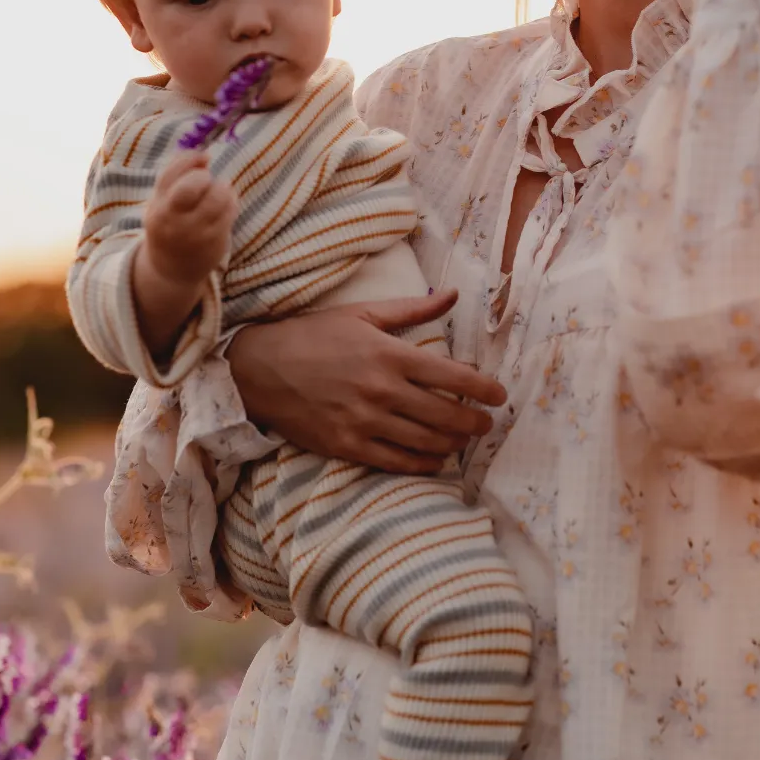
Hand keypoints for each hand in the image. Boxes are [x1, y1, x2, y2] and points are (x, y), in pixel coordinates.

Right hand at [143, 151, 235, 285]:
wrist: (171, 270)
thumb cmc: (170, 227)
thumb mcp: (163, 203)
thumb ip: (177, 178)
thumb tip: (205, 155)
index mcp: (158, 206)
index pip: (170, 173)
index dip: (190, 159)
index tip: (203, 158)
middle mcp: (173, 218)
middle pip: (193, 184)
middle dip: (204, 176)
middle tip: (207, 181)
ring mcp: (195, 231)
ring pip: (217, 196)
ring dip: (223, 188)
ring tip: (221, 191)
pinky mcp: (214, 240)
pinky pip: (230, 211)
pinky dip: (232, 202)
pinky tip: (227, 205)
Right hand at [226, 289, 507, 473]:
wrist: (259, 368)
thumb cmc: (313, 335)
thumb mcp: (363, 313)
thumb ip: (412, 310)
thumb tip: (452, 295)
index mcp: (390, 354)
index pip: (453, 376)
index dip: (483, 389)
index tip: (500, 396)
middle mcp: (382, 390)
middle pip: (446, 415)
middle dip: (474, 422)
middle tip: (487, 424)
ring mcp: (364, 421)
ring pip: (425, 442)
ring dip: (453, 443)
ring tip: (464, 440)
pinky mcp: (347, 446)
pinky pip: (396, 462)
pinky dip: (423, 464)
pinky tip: (436, 460)